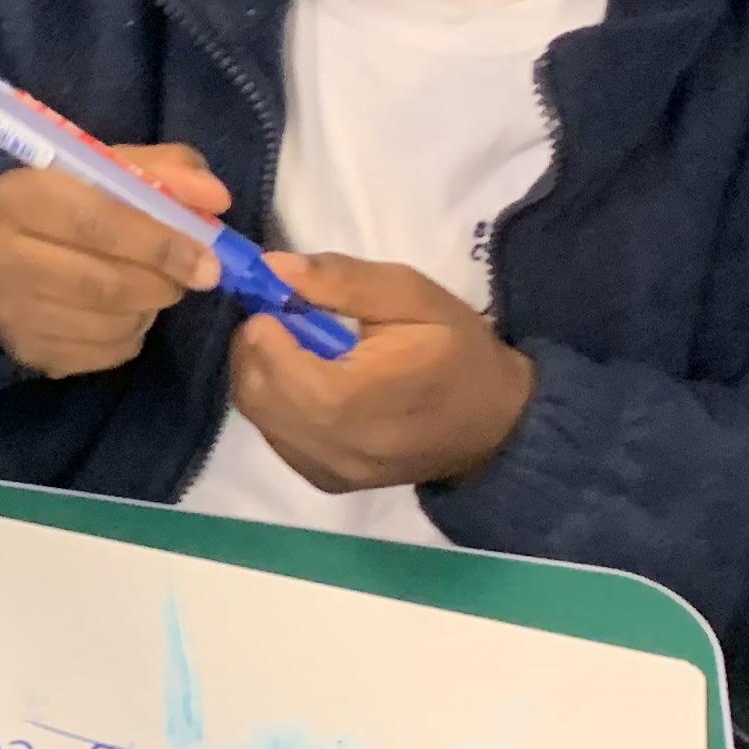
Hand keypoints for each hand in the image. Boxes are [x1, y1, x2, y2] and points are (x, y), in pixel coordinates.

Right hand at [0, 143, 229, 377]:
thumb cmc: (62, 200)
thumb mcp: (106, 170)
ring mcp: (8, 313)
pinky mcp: (24, 352)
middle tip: (194, 276)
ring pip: (109, 324)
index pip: (97, 222)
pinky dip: (131, 335)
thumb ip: (165, 173)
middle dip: (164, 282)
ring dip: (149, 308)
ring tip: (153, 288)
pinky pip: (102, 354)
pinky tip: (126, 312)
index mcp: (17, 197)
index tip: (209, 260)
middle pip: (105, 283)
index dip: (160, 242)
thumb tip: (216, 198)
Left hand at [227, 252, 535, 493]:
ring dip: (259, 376)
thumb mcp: (412, 295)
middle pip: (257, 396)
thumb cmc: (457, 349)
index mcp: (361, 397)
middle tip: (277, 320)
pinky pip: (276, 438)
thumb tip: (274, 267)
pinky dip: (275, 405)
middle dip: (253, 350)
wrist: (495, 423)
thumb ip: (342, 280)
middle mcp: (337, 445)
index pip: (276, 369)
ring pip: (260, 419)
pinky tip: (303, 382)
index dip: (262, 332)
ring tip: (291, 349)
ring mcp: (330, 470)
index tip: (274, 304)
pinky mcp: (327, 481)